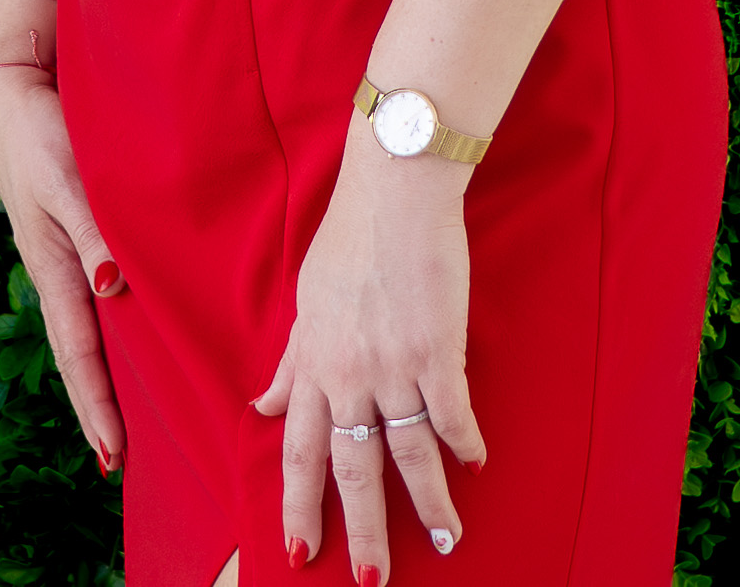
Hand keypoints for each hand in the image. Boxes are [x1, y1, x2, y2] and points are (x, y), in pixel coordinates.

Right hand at [0, 48, 125, 472]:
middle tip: (117, 461)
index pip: (79, 356)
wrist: (11, 93)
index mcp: (54, 271)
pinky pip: (92, 302)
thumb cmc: (43, 136)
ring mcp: (60, 258)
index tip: (113, 457)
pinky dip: (105, 334)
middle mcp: (57, 274)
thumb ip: (92, 234)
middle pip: (78, 356)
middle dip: (96, 409)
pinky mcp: (69, 237)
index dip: (96, 408)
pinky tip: (121, 339)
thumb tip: (111, 291)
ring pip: (84, 332)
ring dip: (100, 377)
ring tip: (119, 419)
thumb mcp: (68, 184)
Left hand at [252, 146, 485, 578]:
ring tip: (445, 540)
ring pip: (408, 452)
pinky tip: (475, 464)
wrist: (394, 190)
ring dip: (427, 503)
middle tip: (372, 578)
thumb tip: (263, 407)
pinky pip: (451, 414)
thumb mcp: (305, 305)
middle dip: (362, 530)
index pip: (299, 452)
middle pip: (352, 469)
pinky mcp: (437, 349)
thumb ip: (291, 365)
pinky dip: (464, 444)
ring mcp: (393, 364)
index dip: (299, 504)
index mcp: (313, 365)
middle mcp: (347, 374)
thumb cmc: (349, 242)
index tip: (298, 549)